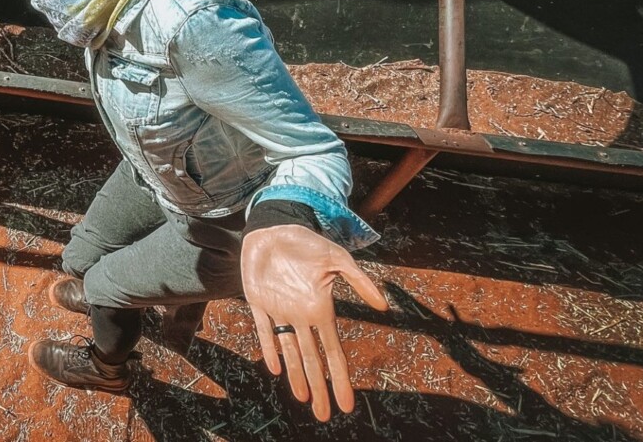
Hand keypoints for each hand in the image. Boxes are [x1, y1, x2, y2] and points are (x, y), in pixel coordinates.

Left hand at [240, 224, 387, 421]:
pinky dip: (268, 348)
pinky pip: (263, 329)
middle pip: (312, 359)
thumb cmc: (308, 241)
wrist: (276, 225)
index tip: (348, 403)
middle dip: (319, 388)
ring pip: (289, 350)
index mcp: (321, 309)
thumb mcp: (337, 260)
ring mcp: (279, 309)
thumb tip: (384, 305)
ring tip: (305, 400)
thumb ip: (359, 281)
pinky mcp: (258, 300)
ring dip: (296, 375)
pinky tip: (275, 368)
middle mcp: (301, 315)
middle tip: (326, 416)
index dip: (340, 378)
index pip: (333, 352)